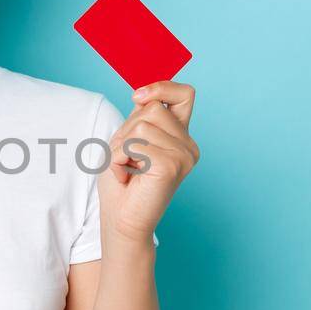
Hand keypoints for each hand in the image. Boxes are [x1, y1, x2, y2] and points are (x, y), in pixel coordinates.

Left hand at [98, 81, 199, 245]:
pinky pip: (135, 144)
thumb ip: (141, 116)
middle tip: (128, 159)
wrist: (121, 222)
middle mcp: (189, 145)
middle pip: (154, 108)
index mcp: (181, 137)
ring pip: (142, 125)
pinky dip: (121, 158)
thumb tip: (144, 92)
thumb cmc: (122, 184)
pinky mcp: (172, 165)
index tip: (137, 97)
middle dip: (128, 130)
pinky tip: (129, 175)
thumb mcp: (129, 140)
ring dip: (122, 146)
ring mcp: (184, 156)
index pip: (184, 94)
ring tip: (129, 169)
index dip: (161, 87)